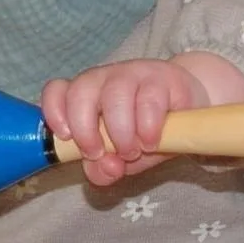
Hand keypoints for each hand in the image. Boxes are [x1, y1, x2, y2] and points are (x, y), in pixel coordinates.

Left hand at [40, 59, 209, 187]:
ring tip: (132, 151)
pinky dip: (147, 127)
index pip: (56, 90)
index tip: (64, 136)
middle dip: (85, 129)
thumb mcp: (120, 158)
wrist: (189, 109)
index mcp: (84, 94)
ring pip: (115, 95)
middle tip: (100, 153)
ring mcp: (132, 73)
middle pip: (81, 91)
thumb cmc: (144, 132)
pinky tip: (151, 142)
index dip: (54, 111)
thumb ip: (104, 169)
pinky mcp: (162, 77)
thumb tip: (107, 168)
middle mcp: (103, 79)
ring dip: (120, 131)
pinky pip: (149, 99)